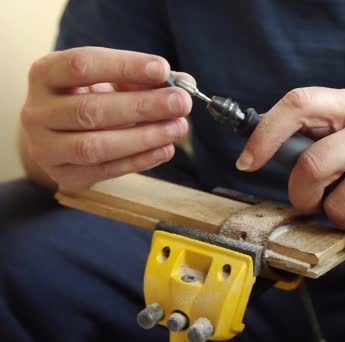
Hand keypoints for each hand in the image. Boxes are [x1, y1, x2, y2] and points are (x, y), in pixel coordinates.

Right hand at [20, 47, 191, 188]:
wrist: (60, 132)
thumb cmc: (90, 96)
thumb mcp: (111, 79)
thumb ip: (144, 78)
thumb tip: (185, 83)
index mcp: (45, 74)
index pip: (82, 65)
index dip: (124, 66)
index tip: (162, 70)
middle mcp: (37, 111)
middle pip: (90, 110)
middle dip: (142, 107)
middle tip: (180, 103)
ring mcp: (45, 147)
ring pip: (94, 146)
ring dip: (144, 137)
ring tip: (178, 128)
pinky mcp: (63, 175)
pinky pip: (104, 170)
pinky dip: (140, 160)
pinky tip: (165, 148)